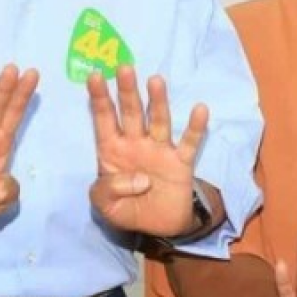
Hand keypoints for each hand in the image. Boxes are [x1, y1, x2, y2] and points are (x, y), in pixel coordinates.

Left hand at [88, 66, 210, 235]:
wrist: (158, 227)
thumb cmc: (127, 209)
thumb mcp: (105, 207)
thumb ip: (108, 192)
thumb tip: (139, 179)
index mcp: (112, 150)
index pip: (104, 119)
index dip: (99, 98)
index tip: (95, 76)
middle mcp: (136, 143)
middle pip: (131, 112)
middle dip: (127, 91)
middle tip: (124, 68)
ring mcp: (160, 150)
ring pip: (158, 121)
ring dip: (158, 101)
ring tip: (155, 80)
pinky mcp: (181, 162)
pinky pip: (189, 143)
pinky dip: (195, 127)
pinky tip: (200, 110)